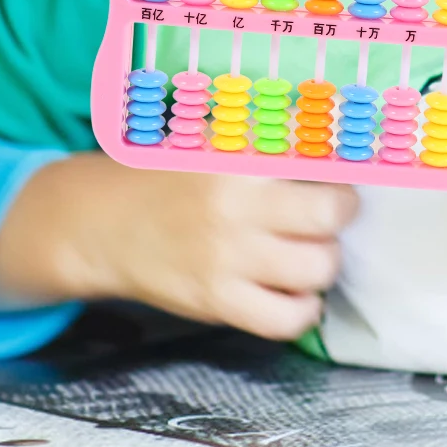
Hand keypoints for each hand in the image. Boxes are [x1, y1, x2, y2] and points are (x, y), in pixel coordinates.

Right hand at [0, 152, 358, 338]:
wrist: (105, 223)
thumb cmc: (175, 177)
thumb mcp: (220, 139)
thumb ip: (274, 133)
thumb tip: (339, 127)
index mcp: (241, 154)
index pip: (321, 157)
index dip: (341, 166)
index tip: (338, 172)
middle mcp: (238, 204)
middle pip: (333, 212)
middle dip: (340, 212)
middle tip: (327, 212)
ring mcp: (228, 257)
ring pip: (319, 267)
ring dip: (325, 260)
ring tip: (308, 251)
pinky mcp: (217, 303)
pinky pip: (287, 319)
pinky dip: (304, 309)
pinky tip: (296, 292)